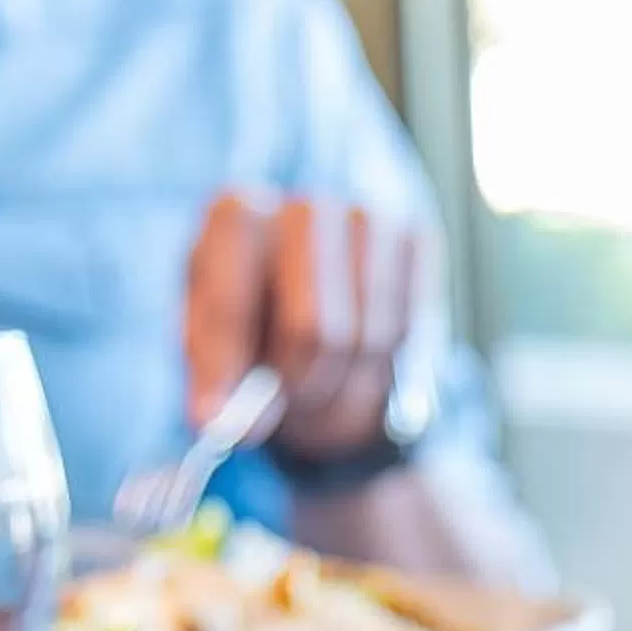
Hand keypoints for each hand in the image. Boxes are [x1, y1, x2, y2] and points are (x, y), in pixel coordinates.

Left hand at [185, 191, 427, 465]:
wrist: (316, 307)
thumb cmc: (256, 331)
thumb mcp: (215, 351)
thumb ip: (215, 381)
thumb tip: (218, 419)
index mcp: (233, 217)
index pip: (230, 299)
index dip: (228, 367)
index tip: (224, 423)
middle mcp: (302, 207)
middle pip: (313, 328)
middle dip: (303, 383)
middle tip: (292, 401)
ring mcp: (366, 217)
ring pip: (370, 338)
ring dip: (347, 380)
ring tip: (324, 374)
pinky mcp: (415, 238)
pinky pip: (411, 328)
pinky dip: (389, 358)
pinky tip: (365, 347)